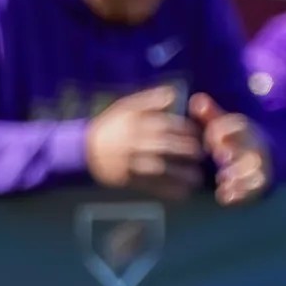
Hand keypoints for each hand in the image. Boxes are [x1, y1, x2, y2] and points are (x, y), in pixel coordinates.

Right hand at [84, 85, 203, 198]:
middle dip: (189, 151)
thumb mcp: (125, 106)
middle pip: (168, 146)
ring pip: (162, 168)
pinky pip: (153, 186)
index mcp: (136, 122)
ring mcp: (132, 162)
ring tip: (196, 177)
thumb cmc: (110, 126)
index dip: (187, 130)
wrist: (85, 151)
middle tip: (200, 154)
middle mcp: (135, 142)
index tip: (197, 133)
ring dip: (182, 174)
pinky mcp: (129, 179)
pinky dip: (169, 191)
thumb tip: (173, 93)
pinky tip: (183, 192)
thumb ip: (150, 100)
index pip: (168, 124)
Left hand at [192, 93, 272, 204]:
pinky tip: (224, 196)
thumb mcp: (223, 124)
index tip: (211, 138)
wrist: (266, 155)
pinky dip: (240, 194)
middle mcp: (257, 146)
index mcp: (247, 129)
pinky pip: (254, 190)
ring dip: (239, 174)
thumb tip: (195, 99)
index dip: (224, 130)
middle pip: (252, 148)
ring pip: (256, 170)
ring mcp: (260, 166)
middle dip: (236, 151)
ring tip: (222, 178)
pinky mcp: (260, 184)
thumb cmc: (235, 138)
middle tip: (220, 156)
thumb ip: (209, 114)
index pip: (239, 125)